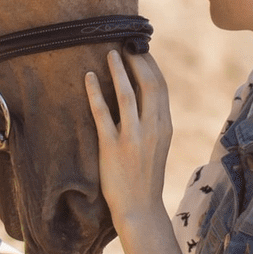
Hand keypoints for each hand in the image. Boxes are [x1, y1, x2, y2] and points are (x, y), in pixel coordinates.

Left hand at [85, 50, 172, 224]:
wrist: (140, 208)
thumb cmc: (146, 174)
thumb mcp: (158, 143)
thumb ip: (154, 119)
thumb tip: (142, 91)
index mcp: (165, 126)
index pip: (161, 86)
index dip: (150, 64)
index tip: (140, 48)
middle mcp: (152, 128)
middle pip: (148, 84)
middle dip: (137, 61)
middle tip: (125, 44)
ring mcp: (133, 137)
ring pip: (126, 95)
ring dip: (118, 71)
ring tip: (109, 53)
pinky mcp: (112, 147)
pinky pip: (102, 113)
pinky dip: (94, 92)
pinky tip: (87, 77)